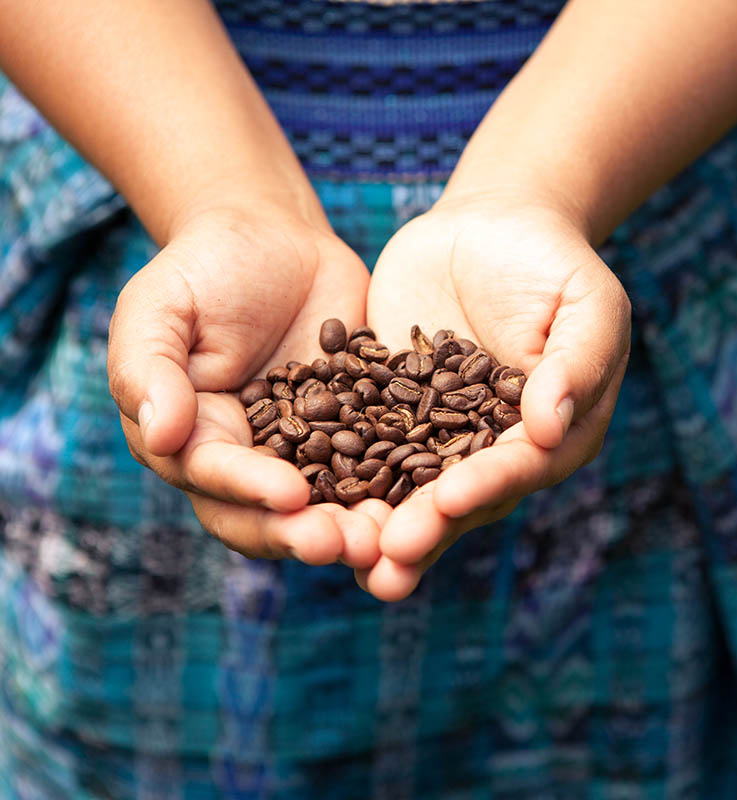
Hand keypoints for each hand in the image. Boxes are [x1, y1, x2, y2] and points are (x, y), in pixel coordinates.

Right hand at [107, 206, 382, 568]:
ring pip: (328, 502)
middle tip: (349, 545)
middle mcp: (251, 459)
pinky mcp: (355, 427)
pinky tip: (429, 494)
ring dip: (356, 525)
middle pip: (272, 512)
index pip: (217, 478)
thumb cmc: (203, 269)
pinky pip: (378, 461)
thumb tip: (159, 436)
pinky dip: (399, 483)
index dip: (251, 491)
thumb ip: (149, 369)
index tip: (292, 496)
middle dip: (307, 533)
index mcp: (195, 440)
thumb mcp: (159, 308)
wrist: (272, 240)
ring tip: (389, 538)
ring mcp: (307, 448)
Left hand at [359, 196, 630, 599]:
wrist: (489, 227)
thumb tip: (551, 428)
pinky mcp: (390, 409)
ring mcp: (435, 433)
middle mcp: (489, 447)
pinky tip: (301, 494)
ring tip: (340, 557)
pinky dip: (337, 470)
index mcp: (547, 434)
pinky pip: (362, 442)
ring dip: (376, 524)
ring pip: (406, 485)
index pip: (516, 469)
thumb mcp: (584, 304)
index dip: (483, 488)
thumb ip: (577, 363)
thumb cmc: (550, 260)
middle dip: (423, 530)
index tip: (447, 503)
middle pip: (457, 497)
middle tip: (386, 565)